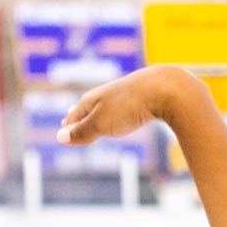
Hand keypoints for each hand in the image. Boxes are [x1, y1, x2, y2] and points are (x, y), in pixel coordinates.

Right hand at [57, 65, 201, 145]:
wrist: (167, 89)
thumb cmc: (131, 107)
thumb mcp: (102, 123)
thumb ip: (83, 131)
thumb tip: (59, 137)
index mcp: (94, 99)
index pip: (76, 115)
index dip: (70, 125)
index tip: (62, 131)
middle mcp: (108, 94)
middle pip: (89, 106)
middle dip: (80, 115)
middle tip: (70, 120)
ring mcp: (127, 93)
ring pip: (108, 104)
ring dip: (99, 111)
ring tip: (95, 114)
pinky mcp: (146, 96)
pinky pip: (128, 104)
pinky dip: (121, 109)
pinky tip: (127, 109)